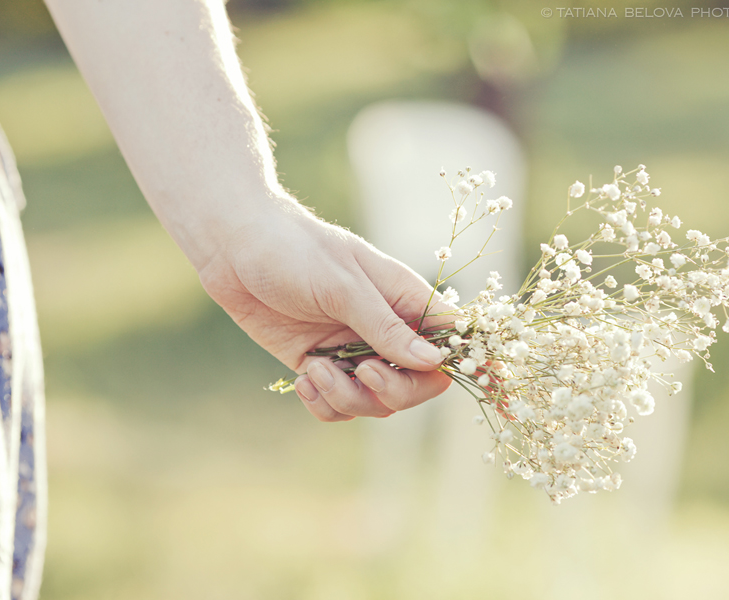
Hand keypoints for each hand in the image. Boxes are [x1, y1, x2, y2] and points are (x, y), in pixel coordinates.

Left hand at [197, 202, 451, 420]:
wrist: (233, 247)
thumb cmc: (292, 250)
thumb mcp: (342, 286)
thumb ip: (385, 327)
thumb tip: (434, 362)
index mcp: (403, 299)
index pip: (452, 340)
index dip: (476, 365)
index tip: (496, 390)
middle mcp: (383, 329)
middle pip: (417, 385)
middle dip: (392, 391)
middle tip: (361, 370)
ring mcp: (351, 350)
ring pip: (376, 403)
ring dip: (348, 398)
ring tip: (315, 371)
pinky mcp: (319, 365)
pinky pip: (338, 406)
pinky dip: (323, 403)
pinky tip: (301, 378)